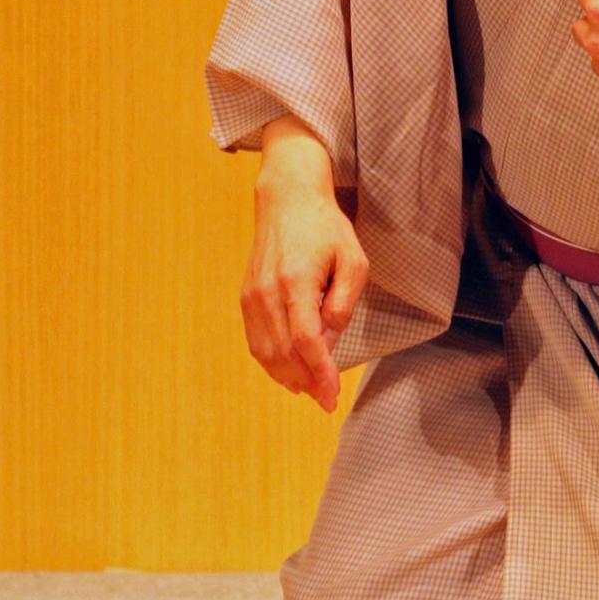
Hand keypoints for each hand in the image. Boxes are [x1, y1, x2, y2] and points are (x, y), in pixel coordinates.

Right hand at [241, 177, 367, 410]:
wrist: (287, 201)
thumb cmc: (326, 229)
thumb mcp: (352, 259)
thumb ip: (344, 301)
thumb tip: (330, 338)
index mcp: (296, 280)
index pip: (306, 340)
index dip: (320, 373)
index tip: (332, 395)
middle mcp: (267, 291)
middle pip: (284, 353)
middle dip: (307, 382)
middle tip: (327, 398)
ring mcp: (252, 296)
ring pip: (265, 352)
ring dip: (288, 377)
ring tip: (311, 389)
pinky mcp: (246, 298)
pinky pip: (255, 341)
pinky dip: (271, 363)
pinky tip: (290, 372)